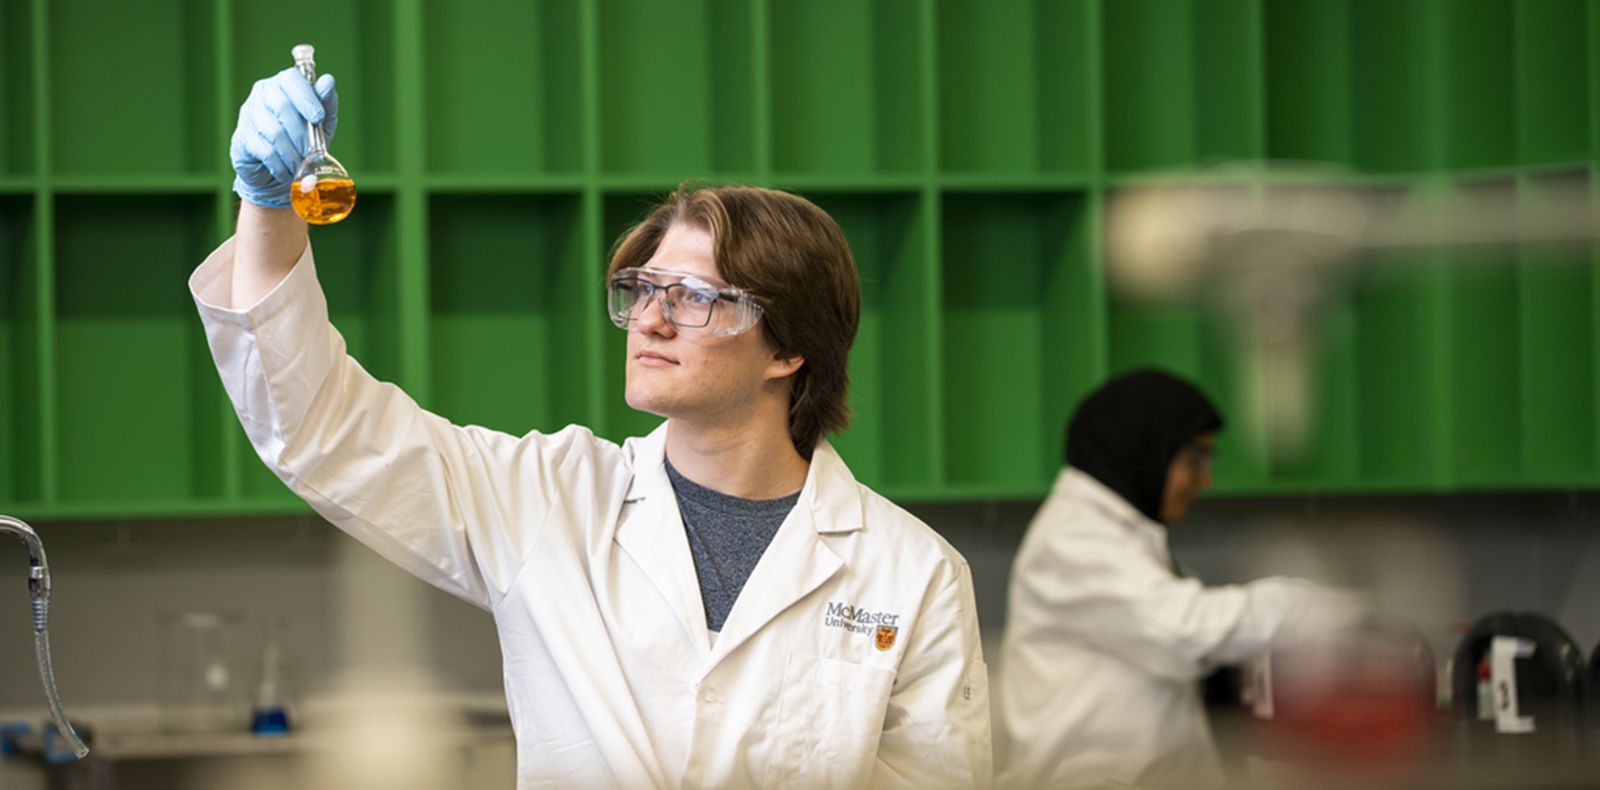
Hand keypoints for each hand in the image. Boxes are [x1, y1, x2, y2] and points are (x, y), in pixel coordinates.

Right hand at [230, 67, 338, 207]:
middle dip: (301, 133)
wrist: (279, 167)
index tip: (319, 118)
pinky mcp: (241, 136)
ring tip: (300, 165)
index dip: (306, 98)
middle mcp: (263, 92)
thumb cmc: (303, 138)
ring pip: (273, 131)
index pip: (291, 79)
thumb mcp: (322, 122)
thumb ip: (327, 102)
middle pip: (281, 107)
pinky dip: (280, 164)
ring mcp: (249, 112)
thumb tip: (328, 81)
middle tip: (311, 152)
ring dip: (292, 153)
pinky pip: (264, 150)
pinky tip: (286, 171)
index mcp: (284, 83)